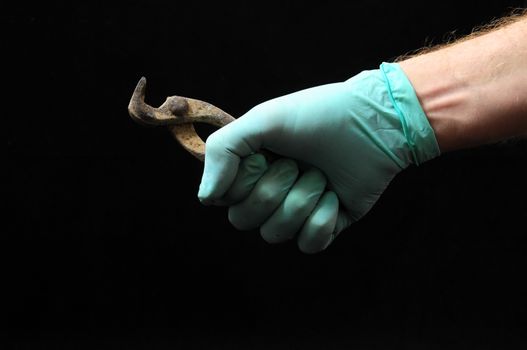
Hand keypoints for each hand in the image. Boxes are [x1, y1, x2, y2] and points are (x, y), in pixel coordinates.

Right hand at [198, 63, 439, 252]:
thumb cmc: (318, 115)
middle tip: (298, 163)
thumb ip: (223, 150)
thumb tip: (205, 198)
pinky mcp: (326, 226)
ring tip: (321, 176)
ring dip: (301, 201)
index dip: (243, 183)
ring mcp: (297, 211)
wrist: (375, 123)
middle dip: (274, 190)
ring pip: (276, 234)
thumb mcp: (263, 119)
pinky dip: (322, 219)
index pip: (224, 200)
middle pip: (246, 221)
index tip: (264, 157)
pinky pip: (309, 244)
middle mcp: (270, 192)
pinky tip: (335, 196)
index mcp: (251, 169)